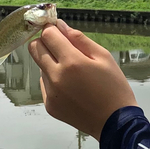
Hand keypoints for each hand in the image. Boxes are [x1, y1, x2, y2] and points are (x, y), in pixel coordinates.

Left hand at [28, 19, 137, 140]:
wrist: (115, 124)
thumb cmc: (114, 87)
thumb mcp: (103, 57)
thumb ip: (79, 39)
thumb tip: (60, 25)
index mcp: (71, 62)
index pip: (47, 35)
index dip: (52, 29)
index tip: (59, 31)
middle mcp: (55, 77)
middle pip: (34, 48)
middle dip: (45, 43)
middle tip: (61, 47)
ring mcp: (50, 93)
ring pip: (39, 66)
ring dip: (50, 62)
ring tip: (73, 73)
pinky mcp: (49, 105)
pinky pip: (44, 84)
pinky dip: (53, 80)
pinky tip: (71, 87)